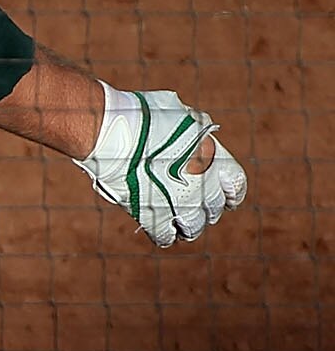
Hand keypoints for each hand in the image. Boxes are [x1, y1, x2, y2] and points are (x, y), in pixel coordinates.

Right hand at [76, 87, 247, 245]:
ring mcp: (179, 203)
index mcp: (214, 158)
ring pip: (193, 227)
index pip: (237, 185)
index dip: (231, 192)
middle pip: (214, 208)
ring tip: (176, 221)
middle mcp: (203, 183)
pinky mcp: (153, 216)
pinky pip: (165, 237)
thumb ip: (193, 131)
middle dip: (205, 207)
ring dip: (187, 225)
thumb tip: (195, 133)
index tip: (225, 196)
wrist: (112, 131)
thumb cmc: (141, 115)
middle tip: (190, 203)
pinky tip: (159, 230)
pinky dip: (164, 235)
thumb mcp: (181, 113)